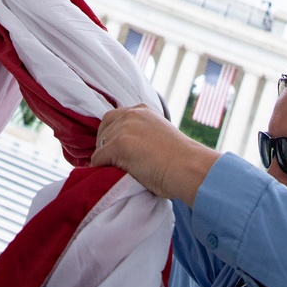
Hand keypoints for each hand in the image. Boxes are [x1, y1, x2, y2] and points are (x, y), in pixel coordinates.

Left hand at [92, 104, 218, 205]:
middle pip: (105, 126)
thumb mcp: (159, 135)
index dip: (112, 133)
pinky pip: (98, 158)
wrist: (188, 167)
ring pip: (101, 144)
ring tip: (111, 171)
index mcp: (143, 110)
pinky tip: (109, 176)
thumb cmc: (180, 160)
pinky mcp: (119, 145)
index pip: (116, 117)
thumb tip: (129, 150)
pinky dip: (100, 168)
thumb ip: (143, 134)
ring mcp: (125, 128)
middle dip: (104, 143)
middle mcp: (132, 114)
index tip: (113, 149)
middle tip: (109, 161)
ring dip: (103, 157)